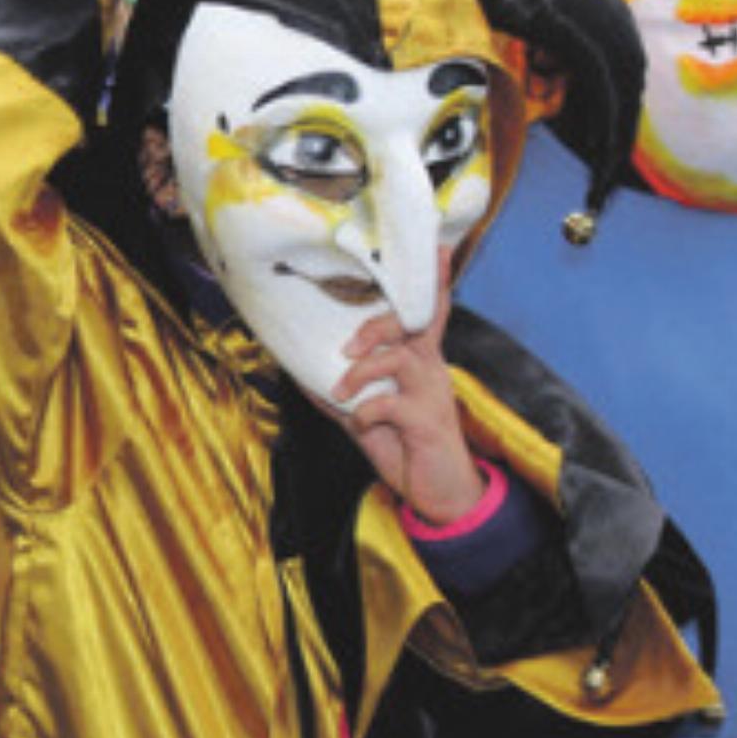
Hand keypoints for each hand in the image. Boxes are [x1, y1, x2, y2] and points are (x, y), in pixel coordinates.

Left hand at [324, 250, 485, 525]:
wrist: (438, 492)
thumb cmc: (404, 444)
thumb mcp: (365, 414)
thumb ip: (341, 392)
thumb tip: (298, 374)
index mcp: (419, 358)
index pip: (427, 311)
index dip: (432, 280)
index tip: (438, 245)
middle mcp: (429, 367)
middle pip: (411, 324)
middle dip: (376, 326)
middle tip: (348, 348)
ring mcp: (430, 392)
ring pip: (399, 357)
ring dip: (363, 370)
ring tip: (342, 390)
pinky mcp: (426, 421)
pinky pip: (391, 403)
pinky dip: (366, 411)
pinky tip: (361, 423)